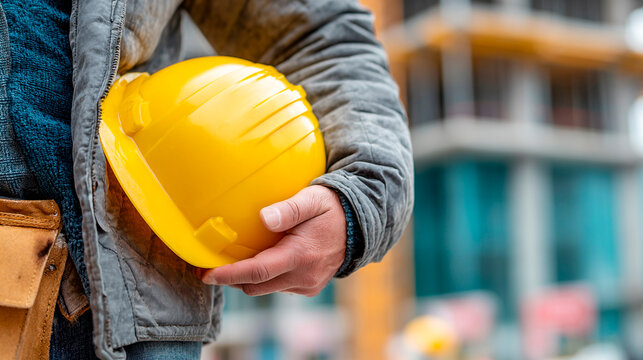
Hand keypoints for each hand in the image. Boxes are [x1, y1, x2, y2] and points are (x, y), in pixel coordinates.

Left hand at [200, 185, 346, 296]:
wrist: (359, 225)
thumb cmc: (332, 208)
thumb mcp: (312, 199)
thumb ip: (288, 209)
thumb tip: (264, 218)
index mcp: (300, 255)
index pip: (257, 272)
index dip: (228, 275)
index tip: (206, 274)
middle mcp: (304, 276)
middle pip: (256, 285)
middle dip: (233, 278)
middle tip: (213, 265)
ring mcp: (308, 285)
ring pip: (266, 288)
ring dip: (251, 277)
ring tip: (239, 259)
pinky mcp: (310, 287)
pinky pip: (279, 286)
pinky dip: (267, 277)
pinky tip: (265, 258)